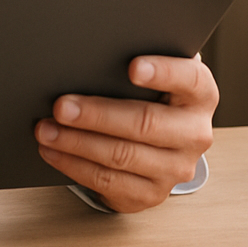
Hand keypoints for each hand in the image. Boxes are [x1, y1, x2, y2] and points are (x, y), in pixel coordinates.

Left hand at [34, 54, 216, 212]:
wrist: (161, 145)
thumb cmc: (150, 97)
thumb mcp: (154, 77)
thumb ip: (137, 63)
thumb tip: (90, 53)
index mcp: (200, 96)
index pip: (190, 79)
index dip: (163, 72)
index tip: (132, 68)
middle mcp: (195, 134)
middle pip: (145, 123)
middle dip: (97, 114)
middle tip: (61, 106)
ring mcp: (176, 168)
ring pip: (121, 155)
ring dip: (77, 142)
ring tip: (46, 129)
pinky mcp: (151, 193)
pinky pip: (108, 181)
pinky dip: (74, 165)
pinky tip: (53, 150)